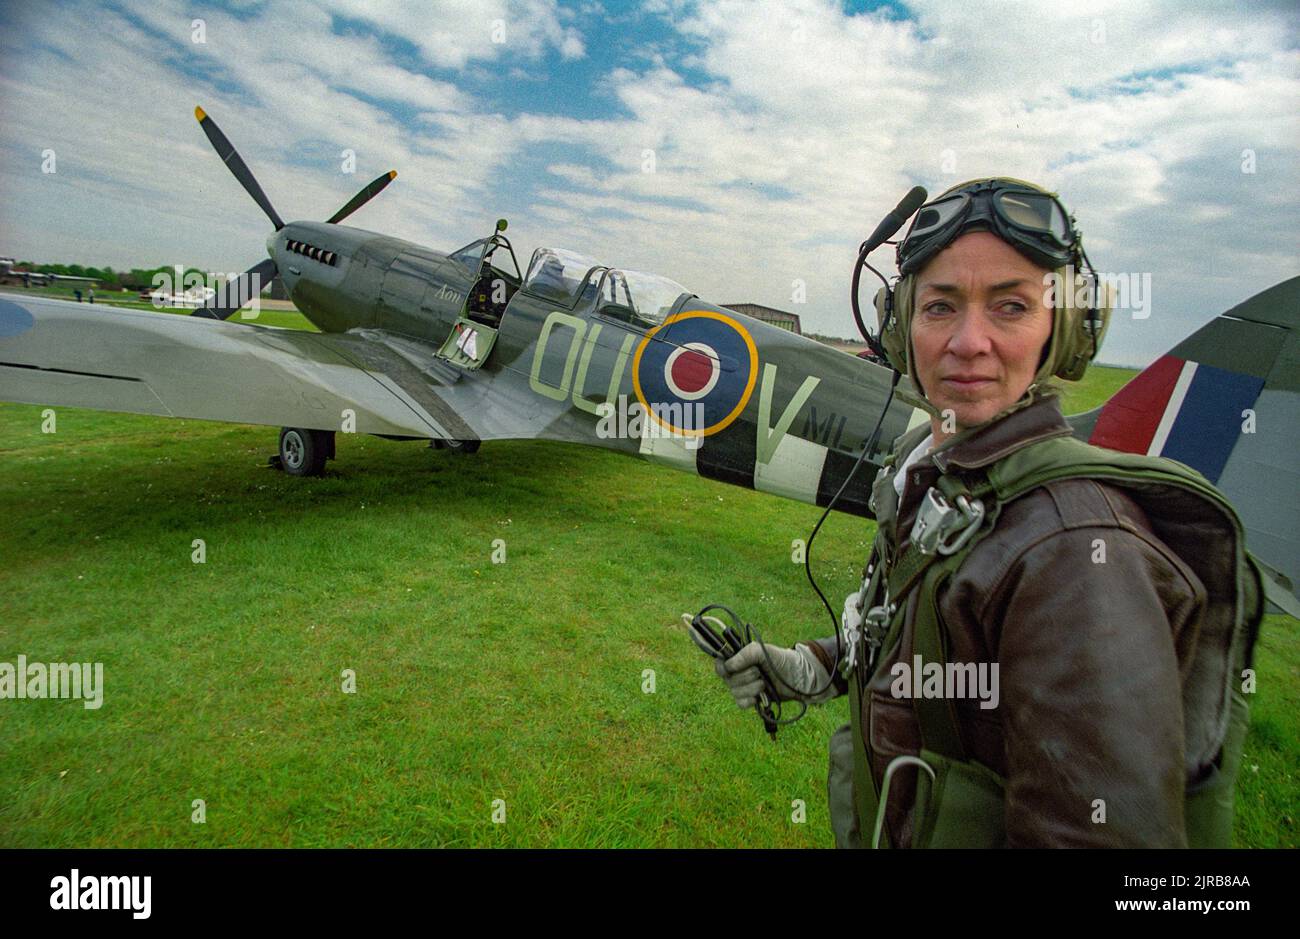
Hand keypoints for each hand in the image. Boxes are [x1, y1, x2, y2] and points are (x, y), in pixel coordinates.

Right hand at [715, 642, 833, 708]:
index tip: (730, 670)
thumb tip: (729, 666)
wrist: (797, 677)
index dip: (722, 669)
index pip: (720, 665)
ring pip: (735, 692)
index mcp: (738, 659)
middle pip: (728, 680)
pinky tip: (758, 697)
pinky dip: (749, 700)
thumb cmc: (780, 660)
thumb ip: (745, 654)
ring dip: (751, 689)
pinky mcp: (751, 699)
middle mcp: (738, 674)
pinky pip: (741, 703)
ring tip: (764, 684)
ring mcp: (744, 687)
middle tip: (759, 672)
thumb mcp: (762, 651)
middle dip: (745, 677)